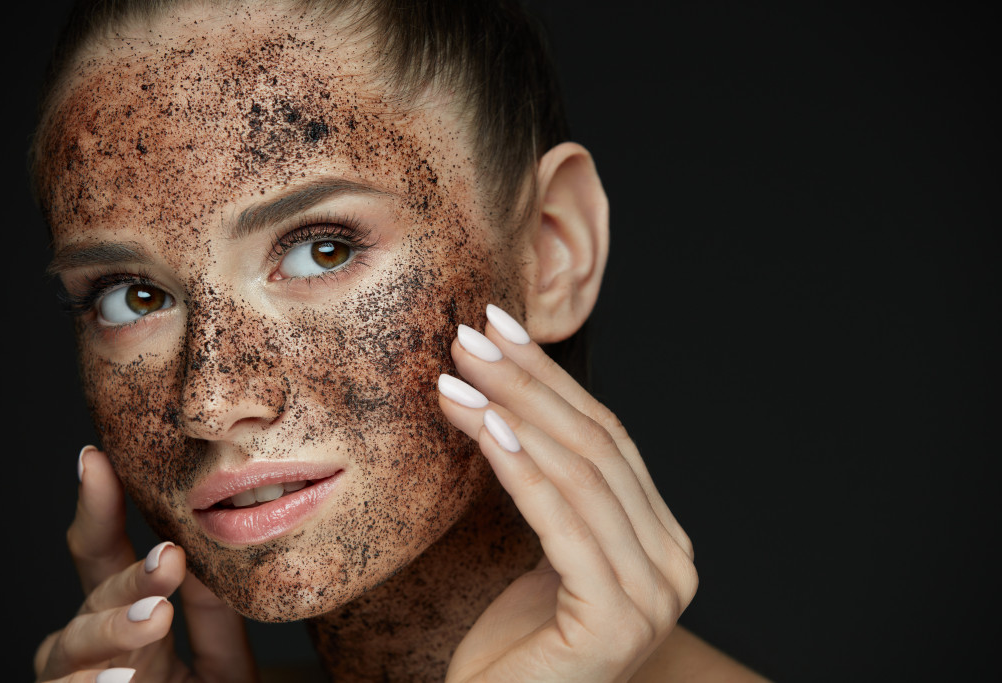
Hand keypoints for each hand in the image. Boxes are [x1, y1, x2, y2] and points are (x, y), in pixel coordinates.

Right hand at [34, 447, 257, 682]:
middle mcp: (94, 653)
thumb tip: (202, 542)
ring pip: (69, 651)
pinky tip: (116, 679)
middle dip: (127, 579)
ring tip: (150, 621)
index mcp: (128, 622)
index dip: (96, 508)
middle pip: (92, 601)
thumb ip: (211, 612)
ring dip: (111, 632)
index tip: (95, 457)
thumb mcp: (222, 663)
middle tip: (169, 562)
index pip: (104, 557)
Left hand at [439, 305, 697, 682]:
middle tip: (471, 335)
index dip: (551, 380)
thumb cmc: (515, 647)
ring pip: (580, 474)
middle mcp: (673, 563)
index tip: (501, 329)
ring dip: (513, 412)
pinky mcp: (618, 619)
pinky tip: (483, 427)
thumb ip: (553, 488)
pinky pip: (562, 522)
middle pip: (596, 447)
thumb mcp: (541, 550)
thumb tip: (515, 397)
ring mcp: (653, 594)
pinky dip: (521, 467)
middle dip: (528, 383)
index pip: (607, 439)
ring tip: (458, 374)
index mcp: (661, 540)